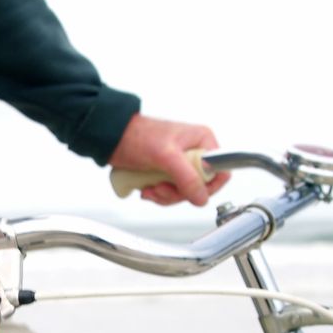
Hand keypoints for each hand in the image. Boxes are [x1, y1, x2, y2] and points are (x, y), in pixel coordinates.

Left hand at [108, 114, 230, 205]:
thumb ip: (186, 176)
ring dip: (166, 196)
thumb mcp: (165, 156)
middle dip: (179, 193)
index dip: (208, 186)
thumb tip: (201, 196)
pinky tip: (147, 188)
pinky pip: (171, 193)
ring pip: (185, 193)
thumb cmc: (136, 135)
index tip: (191, 191)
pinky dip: (158, 195)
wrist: (111, 138)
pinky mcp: (166, 173)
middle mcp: (194, 152)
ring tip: (151, 188)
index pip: (221, 170)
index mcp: (202, 141)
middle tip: (162, 187)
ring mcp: (180, 164)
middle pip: (201, 187)